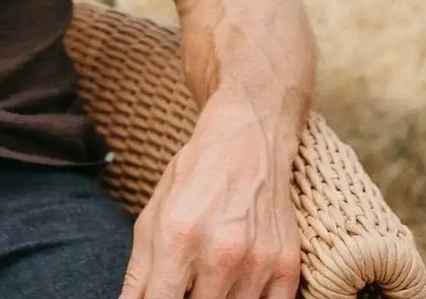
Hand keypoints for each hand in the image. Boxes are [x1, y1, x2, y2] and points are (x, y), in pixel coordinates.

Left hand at [118, 98, 301, 298]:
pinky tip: (238, 286)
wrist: (248, 142)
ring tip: (210, 280)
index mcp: (178, 237)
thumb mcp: (153, 217)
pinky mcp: (287, 266)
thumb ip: (139, 273)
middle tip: (187, 285)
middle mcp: (221, 252)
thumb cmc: (193, 179)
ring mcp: (258, 262)